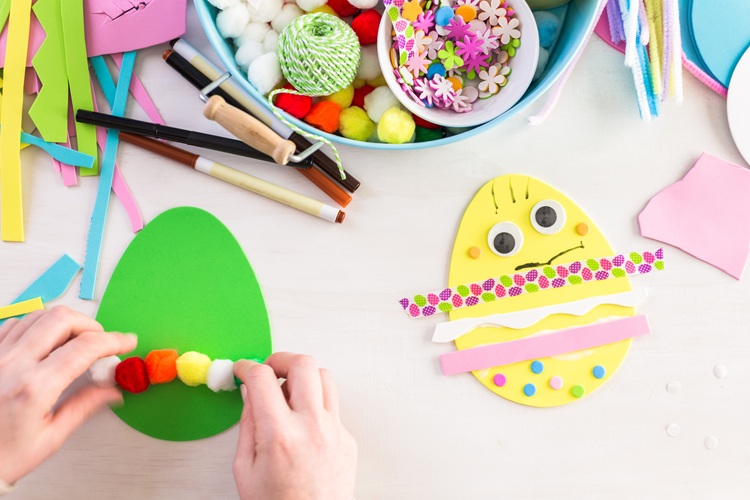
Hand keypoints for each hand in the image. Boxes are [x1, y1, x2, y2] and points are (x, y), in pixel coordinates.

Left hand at [0, 306, 136, 484]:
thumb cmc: (2, 455)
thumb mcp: (50, 438)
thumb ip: (84, 406)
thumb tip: (112, 390)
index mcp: (34, 387)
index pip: (85, 347)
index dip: (113, 341)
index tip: (126, 342)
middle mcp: (12, 364)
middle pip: (61, 319)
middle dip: (90, 325)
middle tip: (100, 341)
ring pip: (38, 315)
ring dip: (64, 323)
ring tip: (73, 342)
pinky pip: (15, 323)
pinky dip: (37, 327)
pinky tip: (44, 343)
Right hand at [233, 353, 357, 499]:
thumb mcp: (244, 468)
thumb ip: (247, 424)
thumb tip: (250, 392)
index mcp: (280, 436)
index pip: (262, 377)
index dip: (247, 367)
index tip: (242, 369)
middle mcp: (312, 427)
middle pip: (303, 364)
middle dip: (281, 358)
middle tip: (269, 369)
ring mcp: (335, 431)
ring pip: (325, 377)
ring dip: (303, 377)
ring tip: (286, 393)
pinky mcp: (348, 439)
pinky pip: (332, 406)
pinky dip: (315, 405)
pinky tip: (301, 423)